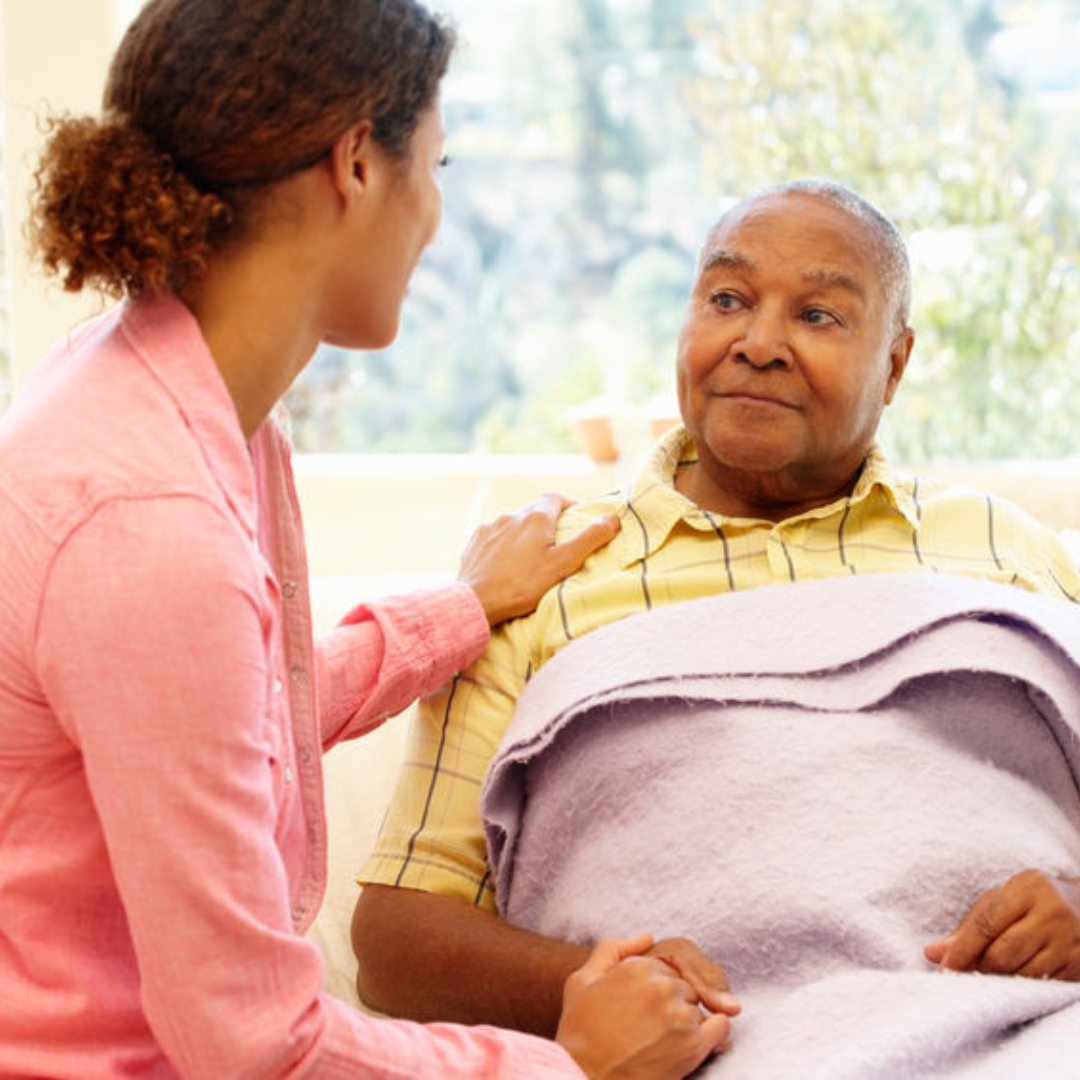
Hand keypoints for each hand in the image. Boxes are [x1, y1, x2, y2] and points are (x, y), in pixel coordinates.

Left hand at [458, 492, 619, 625]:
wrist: (477, 602)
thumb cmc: (523, 585)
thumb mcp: (563, 564)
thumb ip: (589, 539)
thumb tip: (612, 518)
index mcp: (535, 518)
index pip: (556, 498)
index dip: (568, 505)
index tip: (576, 518)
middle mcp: (511, 516)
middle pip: (534, 511)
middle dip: (547, 522)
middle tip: (557, 543)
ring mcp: (490, 528)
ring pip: (513, 524)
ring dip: (524, 534)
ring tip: (530, 557)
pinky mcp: (474, 542)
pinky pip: (494, 536)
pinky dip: (504, 544)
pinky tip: (505, 562)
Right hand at [555, 934, 731, 1079]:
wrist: (582, 1077)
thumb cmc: (579, 1033)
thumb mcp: (582, 981)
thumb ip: (613, 949)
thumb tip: (648, 936)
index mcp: (637, 967)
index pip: (663, 969)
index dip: (654, 990)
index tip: (643, 1010)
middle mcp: (661, 986)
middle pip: (682, 987)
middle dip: (671, 1003)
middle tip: (651, 1028)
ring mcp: (679, 1014)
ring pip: (697, 1008)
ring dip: (686, 1022)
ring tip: (662, 1041)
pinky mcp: (693, 1045)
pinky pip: (719, 1027)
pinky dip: (712, 1033)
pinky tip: (691, 1043)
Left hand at [924, 868, 1079, 979]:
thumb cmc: (1031, 902)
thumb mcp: (1001, 901)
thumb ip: (968, 927)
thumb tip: (932, 953)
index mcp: (1028, 889)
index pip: (986, 924)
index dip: (962, 950)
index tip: (944, 969)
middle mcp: (1053, 913)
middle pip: (1003, 954)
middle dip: (979, 968)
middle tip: (966, 974)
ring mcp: (1070, 942)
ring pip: (1023, 975)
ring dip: (1000, 981)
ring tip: (989, 976)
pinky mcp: (1079, 965)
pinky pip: (1043, 986)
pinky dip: (1022, 988)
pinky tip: (1014, 983)